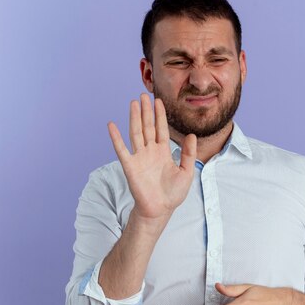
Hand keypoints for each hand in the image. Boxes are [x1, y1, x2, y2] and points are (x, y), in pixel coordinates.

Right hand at [108, 94, 196, 223]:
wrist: (160, 210)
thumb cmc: (173, 194)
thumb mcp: (187, 172)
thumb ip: (189, 154)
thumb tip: (192, 135)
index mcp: (163, 152)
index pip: (161, 129)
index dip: (160, 115)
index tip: (158, 101)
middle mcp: (150, 151)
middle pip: (147, 127)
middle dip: (146, 111)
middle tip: (144, 95)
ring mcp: (139, 157)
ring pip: (136, 133)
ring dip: (134, 118)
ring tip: (133, 103)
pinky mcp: (130, 166)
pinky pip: (122, 149)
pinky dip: (116, 138)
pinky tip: (112, 125)